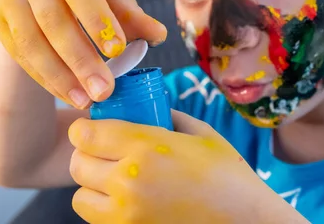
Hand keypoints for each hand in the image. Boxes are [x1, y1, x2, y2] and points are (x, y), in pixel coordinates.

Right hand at [0, 0, 166, 107]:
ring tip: (86, 100)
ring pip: (31, 41)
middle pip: (53, 19)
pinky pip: (21, 56)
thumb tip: (158, 35)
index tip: (117, 51)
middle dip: (80, 59)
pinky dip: (46, 79)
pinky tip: (68, 95)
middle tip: (104, 90)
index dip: (97, 20)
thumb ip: (133, 16)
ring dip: (60, 75)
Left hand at [68, 111, 304, 222]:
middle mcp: (128, 182)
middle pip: (78, 165)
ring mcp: (127, 215)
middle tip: (104, 151)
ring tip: (114, 180)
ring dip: (92, 186)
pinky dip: (105, 209)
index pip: (86, 134)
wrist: (245, 221)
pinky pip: (98, 220)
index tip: (93, 128)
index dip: (84, 128)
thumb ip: (168, 117)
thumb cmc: (228, 176)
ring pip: (81, 198)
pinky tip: (128, 200)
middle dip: (87, 154)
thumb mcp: (201, 133)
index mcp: (145, 148)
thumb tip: (146, 110)